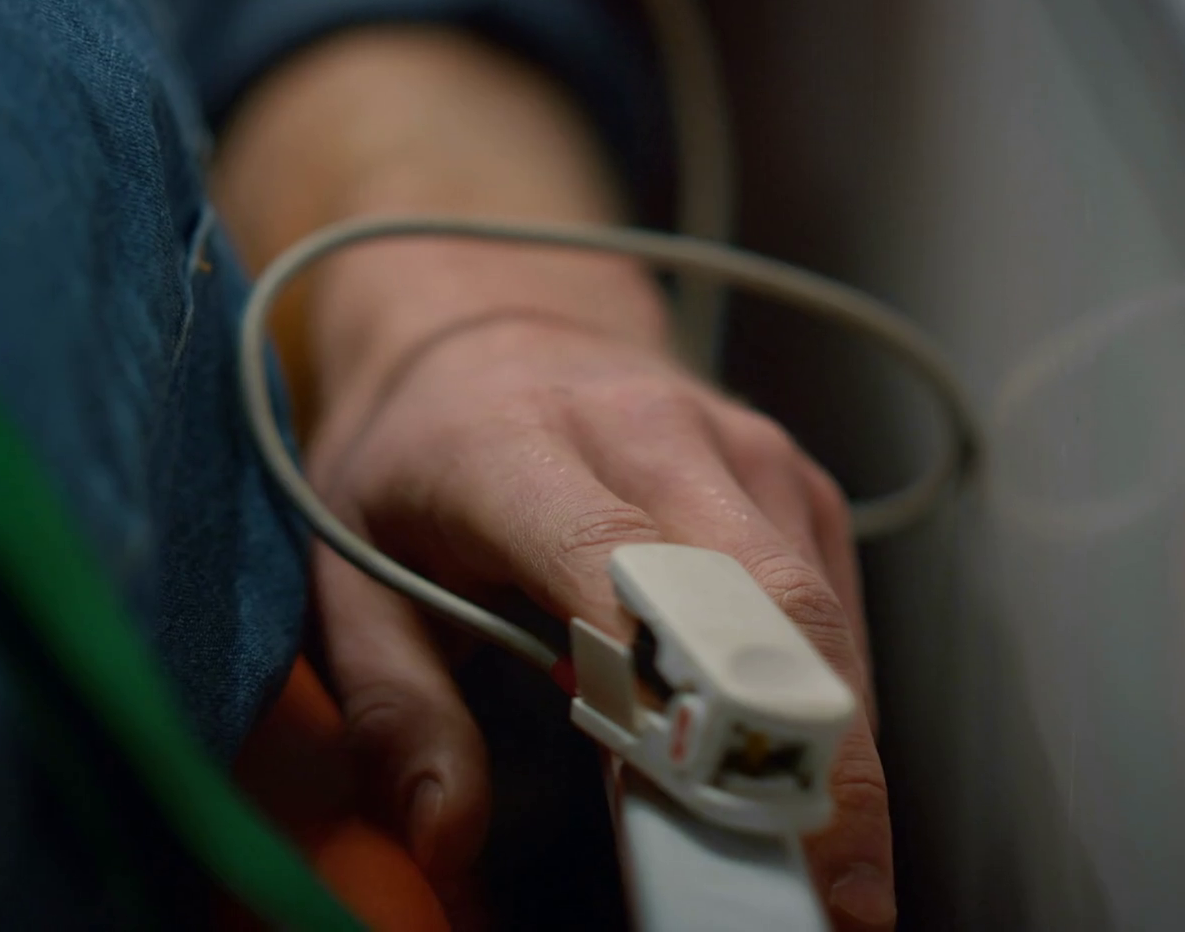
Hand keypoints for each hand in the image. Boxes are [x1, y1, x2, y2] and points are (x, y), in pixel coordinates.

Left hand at [303, 308, 895, 928]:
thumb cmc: (414, 452)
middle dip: (808, 762)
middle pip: (761, 605)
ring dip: (838, 753)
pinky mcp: (794, 479)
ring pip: (821, 617)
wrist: (492, 311)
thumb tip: (445, 838)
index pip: (613, 568)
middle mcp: (649, 432)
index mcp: (515, 447)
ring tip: (833, 879)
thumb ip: (392, 705)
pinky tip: (809, 785)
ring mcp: (741, 449)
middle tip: (829, 899)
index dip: (672, 697)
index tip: (705, 816)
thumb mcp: (346, 569)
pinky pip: (837, 608)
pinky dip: (833, 707)